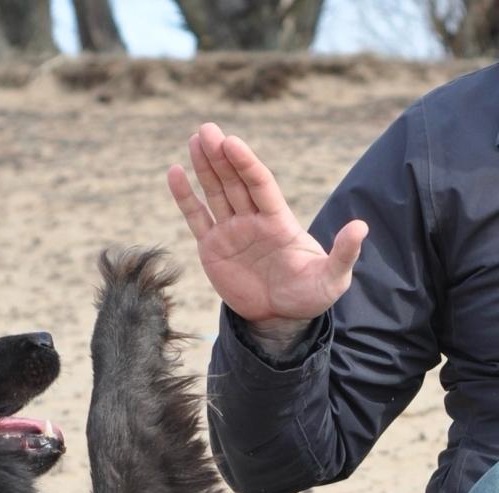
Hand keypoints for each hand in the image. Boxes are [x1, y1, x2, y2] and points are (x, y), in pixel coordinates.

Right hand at [168, 123, 367, 342]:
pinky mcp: (211, 248)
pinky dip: (185, 197)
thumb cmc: (310, 296)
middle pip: (235, 182)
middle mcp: (253, 220)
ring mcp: (231, 232)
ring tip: (194, 140)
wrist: (281, 318)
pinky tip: (175, 173)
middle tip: (206, 129)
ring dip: (204, 166)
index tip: (231, 142)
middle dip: (221, 156)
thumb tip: (361, 227)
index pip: (260, 185)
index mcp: (279, 221)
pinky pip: (196, 218)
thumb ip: (344, 253)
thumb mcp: (332, 278)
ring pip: (215, 193)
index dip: (246, 164)